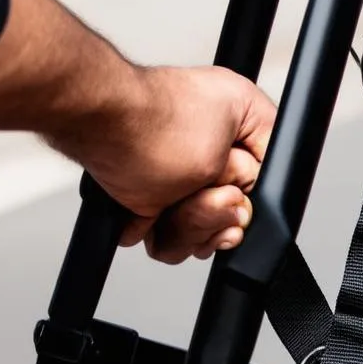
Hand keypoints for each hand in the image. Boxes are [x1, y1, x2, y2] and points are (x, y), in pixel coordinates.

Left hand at [50, 65, 275, 263]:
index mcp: (242, 128)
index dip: (251, 201)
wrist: (94, 127)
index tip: (232, 197)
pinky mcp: (157, 202)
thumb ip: (264, 167)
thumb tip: (255, 202)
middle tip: (199, 190)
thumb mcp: (233, 136)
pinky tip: (150, 211)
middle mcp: (215, 154)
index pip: (269, 188)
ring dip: (188, 226)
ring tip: (170, 199)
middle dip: (216, 215)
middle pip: (237, 216)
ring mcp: (185, 180)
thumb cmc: (152, 121)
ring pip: (204, 235)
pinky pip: (173, 241)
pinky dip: (160, 232)